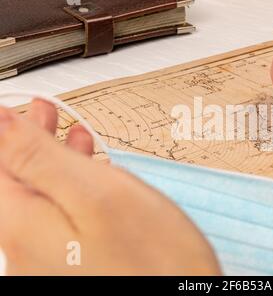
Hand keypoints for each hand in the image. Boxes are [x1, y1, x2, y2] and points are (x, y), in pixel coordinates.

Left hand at [0, 99, 219, 274]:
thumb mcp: (99, 194)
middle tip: (45, 110)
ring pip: (38, 198)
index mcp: (23, 228)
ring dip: (50, 161)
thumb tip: (2, 123)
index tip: (23, 107)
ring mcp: (46, 264)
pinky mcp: (70, 267)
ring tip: (69, 133)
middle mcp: (24, 253)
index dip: (6, 131)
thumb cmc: (154, 262)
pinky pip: (57, 217)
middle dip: (27, 141)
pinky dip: (69, 187)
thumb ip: (41, 158)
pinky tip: (87, 173)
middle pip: (14, 182)